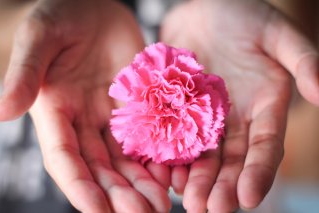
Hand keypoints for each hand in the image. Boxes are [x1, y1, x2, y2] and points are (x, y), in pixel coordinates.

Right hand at [0, 0, 170, 211]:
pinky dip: (158, 157)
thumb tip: (2, 111)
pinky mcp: (136, 105)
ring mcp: (110, 115)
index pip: (65, 158)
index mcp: (56, 112)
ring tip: (162, 205)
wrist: (91, 7)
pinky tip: (173, 174)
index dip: (80, 187)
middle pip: (100, 167)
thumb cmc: (59, 15)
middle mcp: (83, 121)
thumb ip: (25, 72)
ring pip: (126, 159)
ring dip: (142, 184)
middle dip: (119, 195)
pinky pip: (147, 136)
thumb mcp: (39, 37)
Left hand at [161, 0, 318, 211]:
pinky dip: (170, 157)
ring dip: (195, 179)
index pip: (265, 147)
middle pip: (231, 159)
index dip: (258, 173)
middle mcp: (235, 119)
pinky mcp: (178, 109)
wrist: (202, 9)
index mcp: (263, 107)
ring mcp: (204, 117)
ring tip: (187, 201)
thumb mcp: (275, 33)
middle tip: (209, 209)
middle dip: (222, 185)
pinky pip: (174, 137)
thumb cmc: (242, 15)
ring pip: (202, 156)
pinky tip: (164, 174)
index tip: (248, 198)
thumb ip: (303, 60)